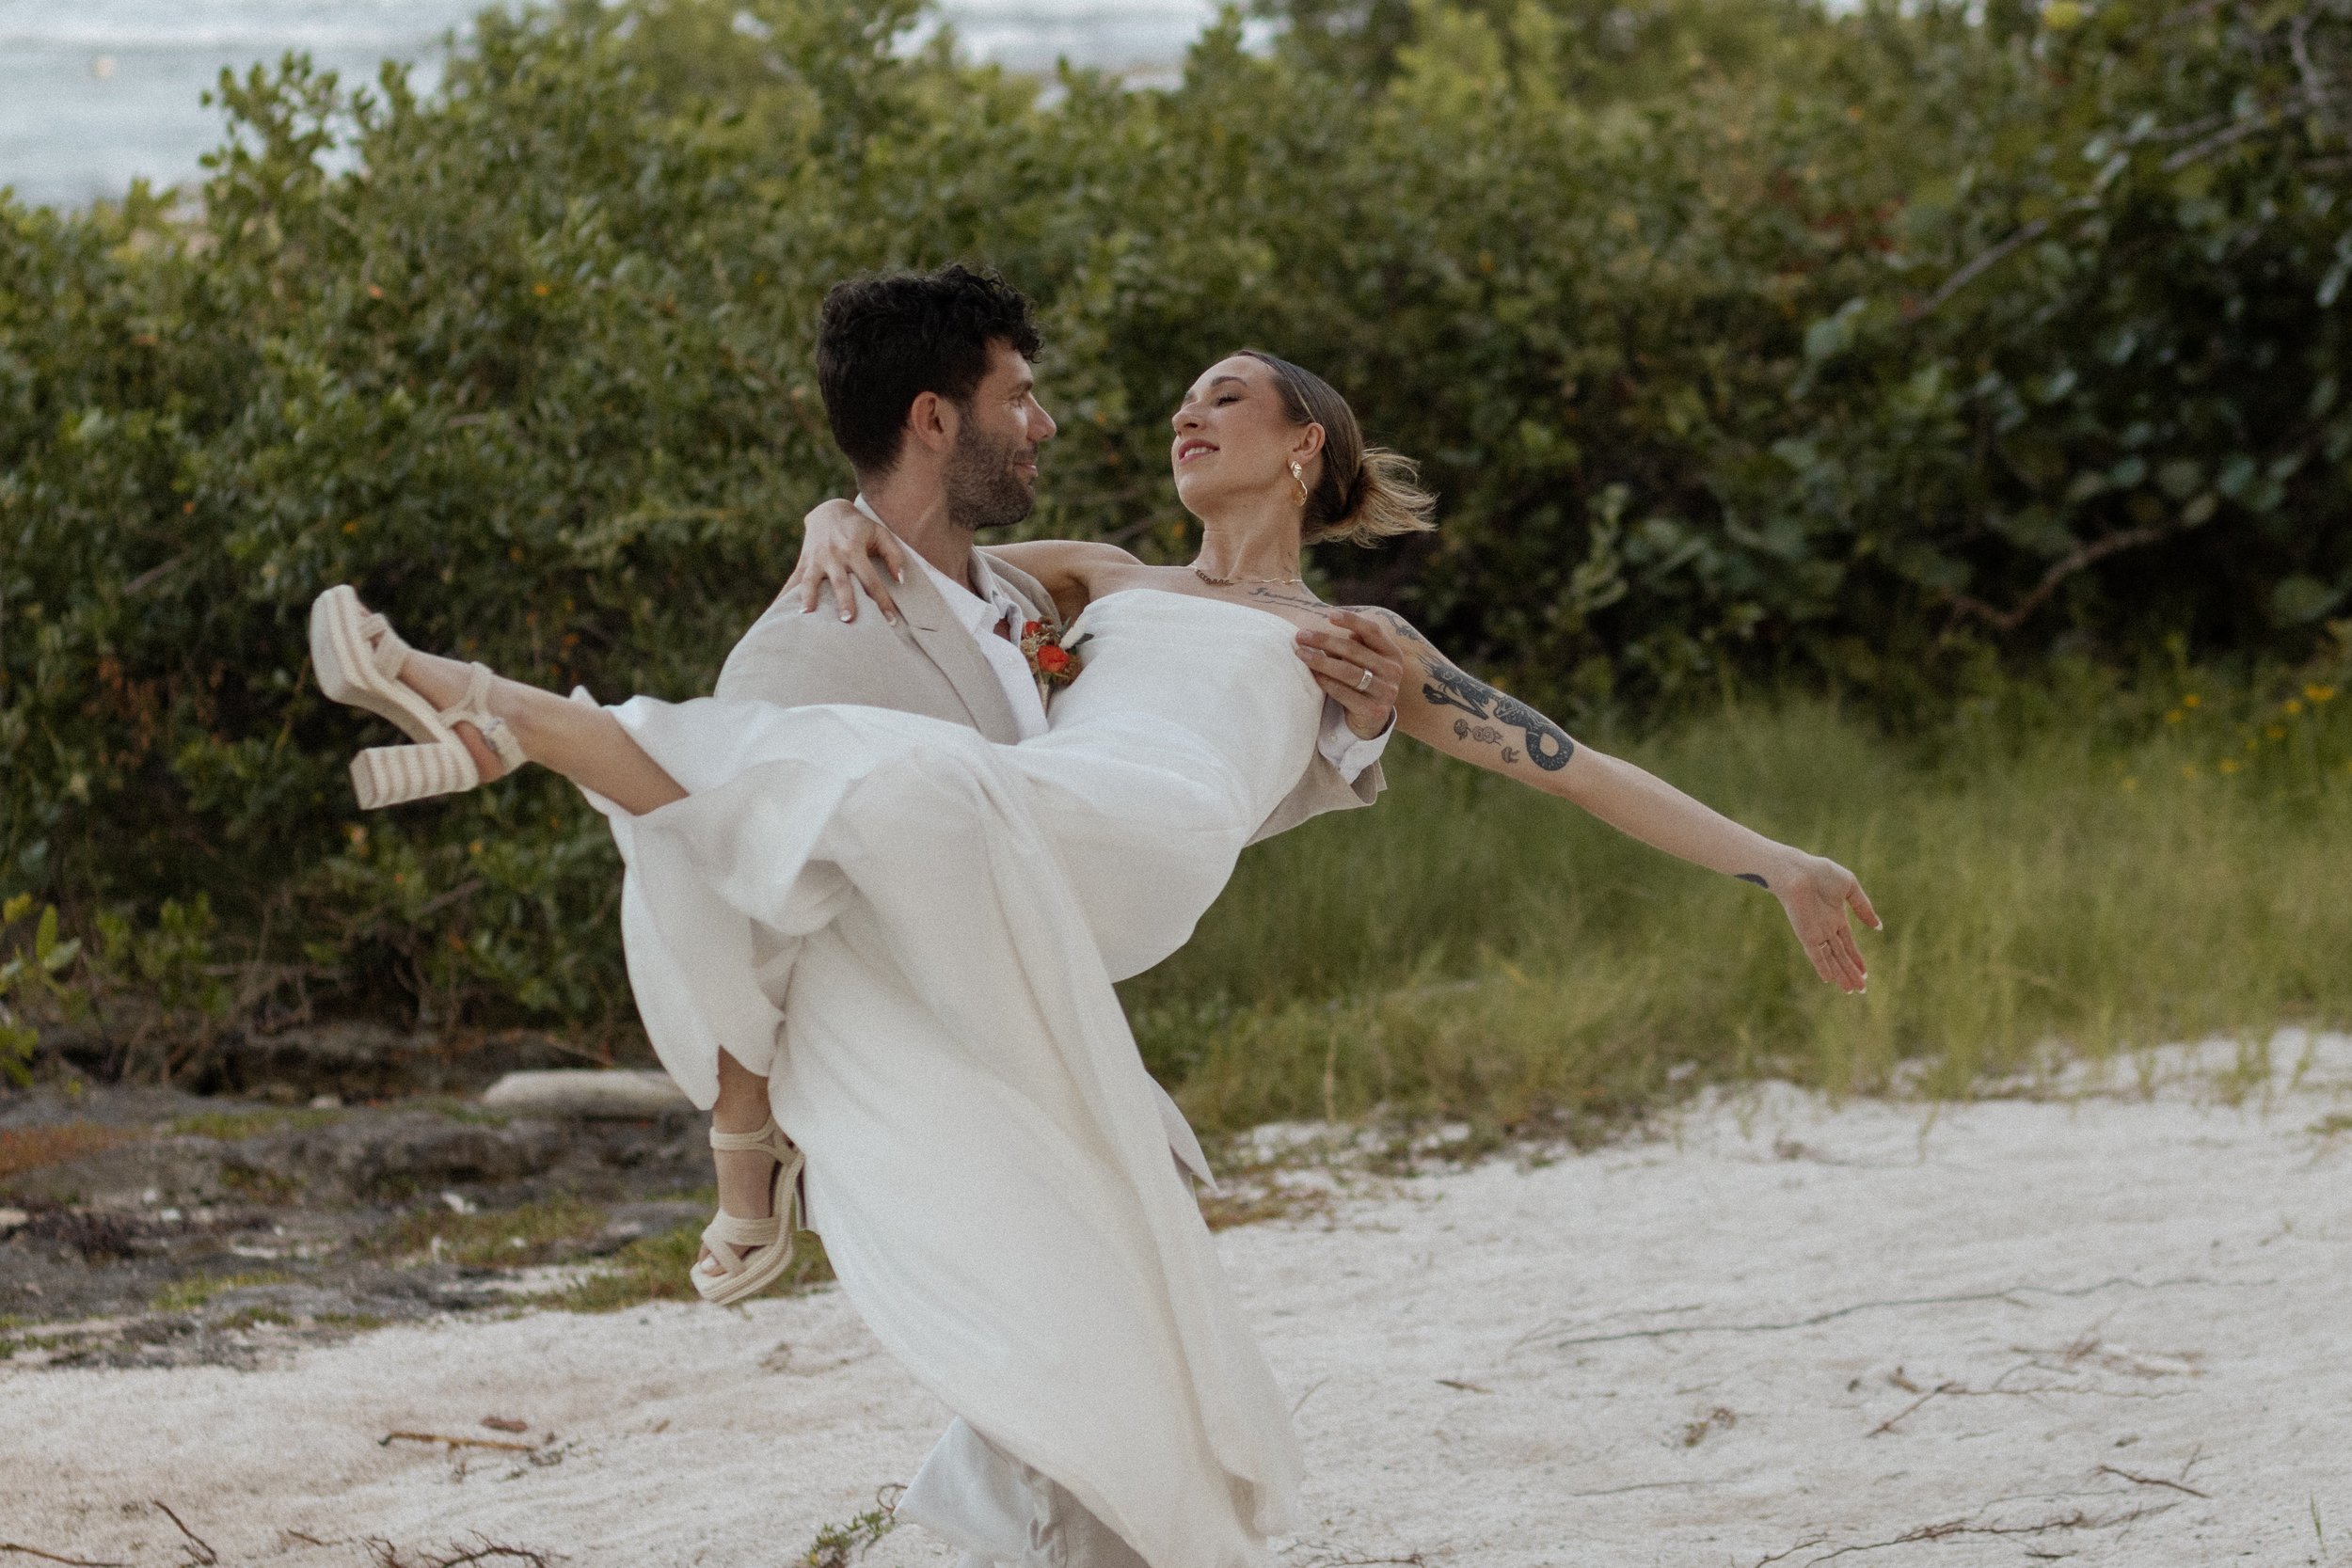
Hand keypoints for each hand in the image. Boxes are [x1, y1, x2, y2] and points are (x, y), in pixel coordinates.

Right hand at [781, 500, 906, 623]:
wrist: (829, 511)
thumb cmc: (860, 528)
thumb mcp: (881, 534)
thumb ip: (894, 555)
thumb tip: (900, 580)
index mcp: (854, 549)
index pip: (870, 579)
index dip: (881, 600)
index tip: (890, 621)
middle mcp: (834, 555)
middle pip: (840, 581)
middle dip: (844, 600)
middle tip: (849, 620)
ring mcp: (816, 558)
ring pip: (811, 580)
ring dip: (809, 597)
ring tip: (807, 614)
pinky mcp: (804, 562)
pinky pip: (794, 580)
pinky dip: (786, 595)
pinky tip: (778, 610)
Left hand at [1295, 610, 1404, 737]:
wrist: (1370, 719)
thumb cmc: (1361, 682)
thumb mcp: (1361, 661)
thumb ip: (1350, 645)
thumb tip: (1322, 627)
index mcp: (1391, 653)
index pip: (1372, 631)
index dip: (1352, 620)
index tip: (1329, 615)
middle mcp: (1393, 671)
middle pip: (1355, 650)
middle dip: (1325, 640)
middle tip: (1301, 636)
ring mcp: (1385, 692)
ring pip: (1348, 672)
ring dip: (1321, 661)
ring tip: (1301, 654)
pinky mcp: (1374, 711)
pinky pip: (1345, 693)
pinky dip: (1327, 682)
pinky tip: (1312, 675)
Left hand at [1772, 854, 1881, 993]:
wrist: (1798, 871)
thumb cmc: (1821, 873)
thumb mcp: (1850, 887)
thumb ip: (1863, 907)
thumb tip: (1877, 926)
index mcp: (1835, 916)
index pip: (1847, 943)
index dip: (1856, 958)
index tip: (1865, 972)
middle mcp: (1825, 928)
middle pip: (1840, 955)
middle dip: (1851, 972)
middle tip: (1861, 990)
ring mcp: (1816, 932)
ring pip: (1831, 959)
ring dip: (1841, 974)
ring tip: (1851, 990)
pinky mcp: (1806, 935)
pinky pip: (1817, 955)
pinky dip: (1823, 967)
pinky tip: (1830, 980)